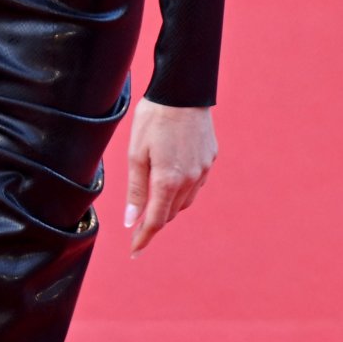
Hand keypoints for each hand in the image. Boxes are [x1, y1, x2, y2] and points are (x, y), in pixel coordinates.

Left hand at [124, 96, 216, 255]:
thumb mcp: (136, 153)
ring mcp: (203, 169)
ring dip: (169, 205)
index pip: (156, 221)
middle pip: (171, 213)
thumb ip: (135, 189)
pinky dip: (182, 189)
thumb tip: (132, 219)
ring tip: (153, 199)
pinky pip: (195, 184)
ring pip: (185, 201)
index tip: (135, 251)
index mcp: (168, 181)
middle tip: (137, 222)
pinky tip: (172, 179)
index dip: (144, 237)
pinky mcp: (210, 158)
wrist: (183, 91)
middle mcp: (190, 180)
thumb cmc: (153, 119)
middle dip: (154, 220)